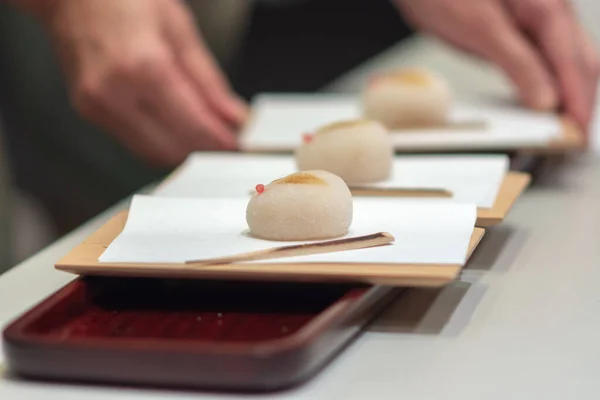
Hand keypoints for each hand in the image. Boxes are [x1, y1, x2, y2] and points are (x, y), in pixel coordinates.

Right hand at [39, 0, 247, 165]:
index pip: (194, 124)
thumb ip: (208, 81)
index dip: (221, 140)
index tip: (240, 143)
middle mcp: (115, 92)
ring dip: (184, 151)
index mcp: (144, 66)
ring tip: (206, 134)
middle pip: (174, 147)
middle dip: (206, 149)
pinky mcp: (89, 113)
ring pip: (154, 153)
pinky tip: (177, 130)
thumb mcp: (179, 29)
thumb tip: (232, 116)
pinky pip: (135, 143)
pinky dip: (161, 142)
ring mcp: (98, 106)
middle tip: (228, 139)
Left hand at [393, 0, 599, 133]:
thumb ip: (518, 62)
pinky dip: (547, 81)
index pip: (575, 64)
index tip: (577, 134)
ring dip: (567, 92)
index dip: (579, 103)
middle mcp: (550, 9)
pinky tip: (540, 99)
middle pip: (581, 62)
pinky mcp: (518, 25)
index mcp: (547, 6)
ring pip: (566, 60)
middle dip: (581, 100)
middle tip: (573, 137)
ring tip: (561, 125)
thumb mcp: (480, 28)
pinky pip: (544, 57)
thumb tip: (547, 99)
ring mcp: (536, 16)